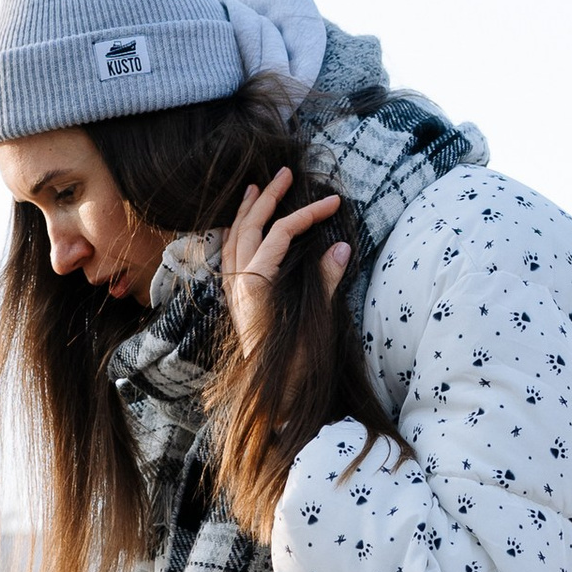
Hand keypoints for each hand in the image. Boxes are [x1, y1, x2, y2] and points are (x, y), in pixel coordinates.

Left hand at [223, 165, 349, 356]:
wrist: (272, 397)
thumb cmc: (293, 365)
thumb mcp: (315, 322)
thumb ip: (326, 282)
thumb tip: (341, 248)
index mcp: (255, 285)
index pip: (280, 234)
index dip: (308, 214)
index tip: (334, 203)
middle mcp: (239, 284)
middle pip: (250, 226)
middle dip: (268, 197)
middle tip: (285, 174)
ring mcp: (234, 291)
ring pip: (234, 238)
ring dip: (246, 211)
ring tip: (256, 188)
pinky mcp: (236, 300)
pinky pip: (230, 257)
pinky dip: (235, 234)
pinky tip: (242, 227)